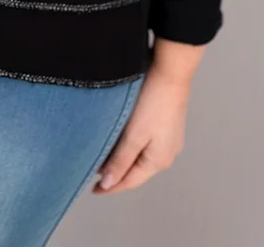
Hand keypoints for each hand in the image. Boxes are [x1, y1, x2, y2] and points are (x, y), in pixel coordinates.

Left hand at [91, 65, 190, 194]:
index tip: (93, 191)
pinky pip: (145, 145)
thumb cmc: (153, 103)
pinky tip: (120, 142)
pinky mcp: (166, 126)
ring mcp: (168, 141)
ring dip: (123, 160)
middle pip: (136, 171)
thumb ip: (120, 161)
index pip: (130, 181)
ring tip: (103, 159)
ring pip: (140, 158)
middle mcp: (167, 155)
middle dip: (117, 175)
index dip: (111, 187)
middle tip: (94, 175)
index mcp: (159, 161)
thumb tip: (108, 185)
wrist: (171, 72)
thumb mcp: (133, 135)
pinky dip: (130, 148)